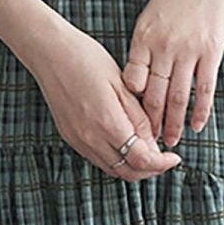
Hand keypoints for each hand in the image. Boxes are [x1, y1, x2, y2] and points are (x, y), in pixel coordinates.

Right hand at [24, 19, 182, 180]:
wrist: (49, 52)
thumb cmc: (86, 58)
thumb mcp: (121, 83)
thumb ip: (138, 116)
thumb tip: (153, 142)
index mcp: (107, 122)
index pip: (141, 159)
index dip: (161, 164)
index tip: (173, 158)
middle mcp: (90, 138)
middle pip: (128, 172)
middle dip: (150, 170)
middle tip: (163, 159)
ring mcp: (78, 140)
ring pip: (113, 170)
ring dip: (133, 167)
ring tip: (147, 152)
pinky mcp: (70, 138)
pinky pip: (98, 159)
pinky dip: (116, 159)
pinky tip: (125, 145)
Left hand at [121, 0, 223, 147]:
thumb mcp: (150, 15)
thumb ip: (142, 47)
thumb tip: (135, 82)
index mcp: (143, 37)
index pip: (133, 82)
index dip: (131, 107)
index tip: (129, 125)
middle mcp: (163, 46)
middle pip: (154, 95)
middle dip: (150, 125)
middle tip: (147, 147)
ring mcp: (188, 49)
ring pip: (178, 97)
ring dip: (173, 124)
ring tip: (170, 143)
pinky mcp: (211, 50)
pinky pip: (204, 88)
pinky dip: (200, 110)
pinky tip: (196, 126)